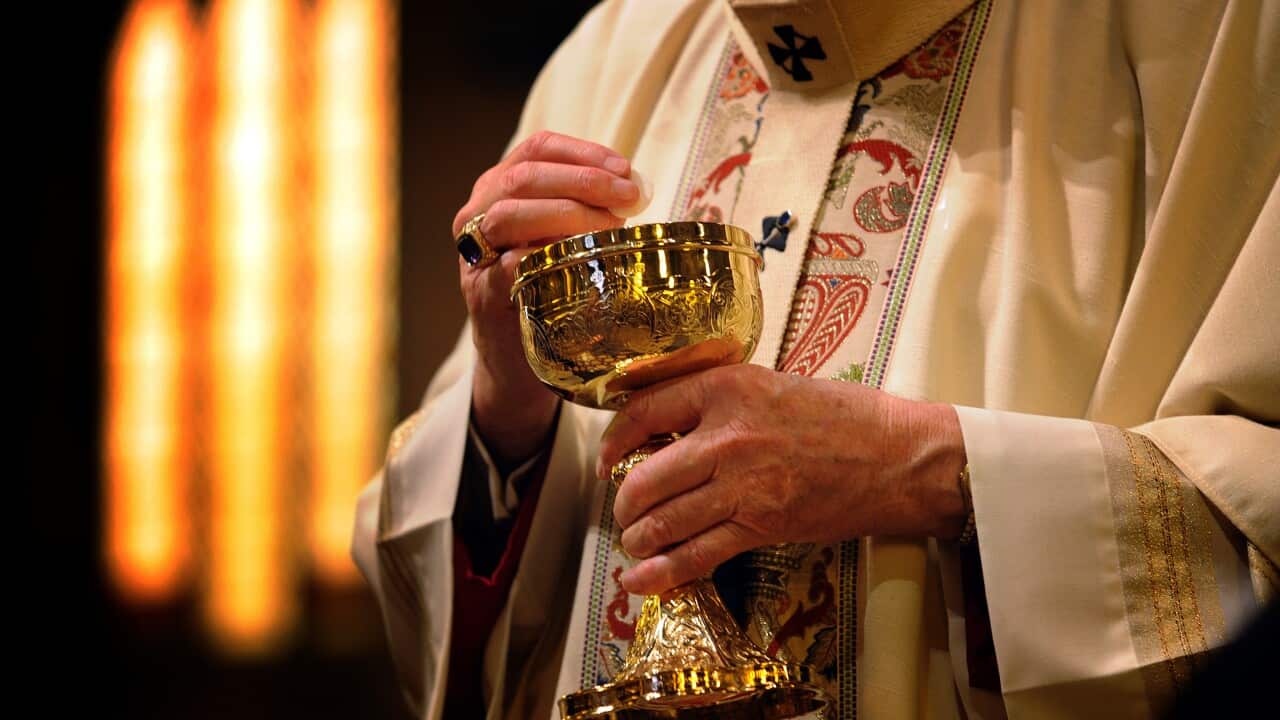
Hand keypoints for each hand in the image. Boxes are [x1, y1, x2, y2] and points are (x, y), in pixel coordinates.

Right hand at [454, 131, 639, 468]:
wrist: (514, 358)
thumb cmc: (549, 289)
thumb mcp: (566, 237)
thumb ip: (592, 209)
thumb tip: (639, 189)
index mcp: (500, 187)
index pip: (538, 148)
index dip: (583, 152)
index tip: (625, 169)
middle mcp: (478, 213)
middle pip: (525, 177)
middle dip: (584, 182)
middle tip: (630, 199)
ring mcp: (474, 254)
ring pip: (511, 215)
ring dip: (568, 215)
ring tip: (611, 230)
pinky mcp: (482, 295)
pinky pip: (507, 266)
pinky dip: (544, 257)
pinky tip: (579, 261)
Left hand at [597, 364, 967, 594]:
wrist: (898, 456)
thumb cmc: (842, 417)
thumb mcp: (771, 385)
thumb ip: (719, 403)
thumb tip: (667, 431)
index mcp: (727, 388)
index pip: (644, 412)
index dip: (614, 441)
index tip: (606, 460)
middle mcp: (726, 435)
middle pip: (645, 477)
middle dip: (624, 503)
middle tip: (624, 511)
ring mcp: (742, 484)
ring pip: (664, 520)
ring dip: (638, 538)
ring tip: (635, 542)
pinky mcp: (761, 525)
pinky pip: (696, 555)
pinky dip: (660, 573)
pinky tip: (639, 581)